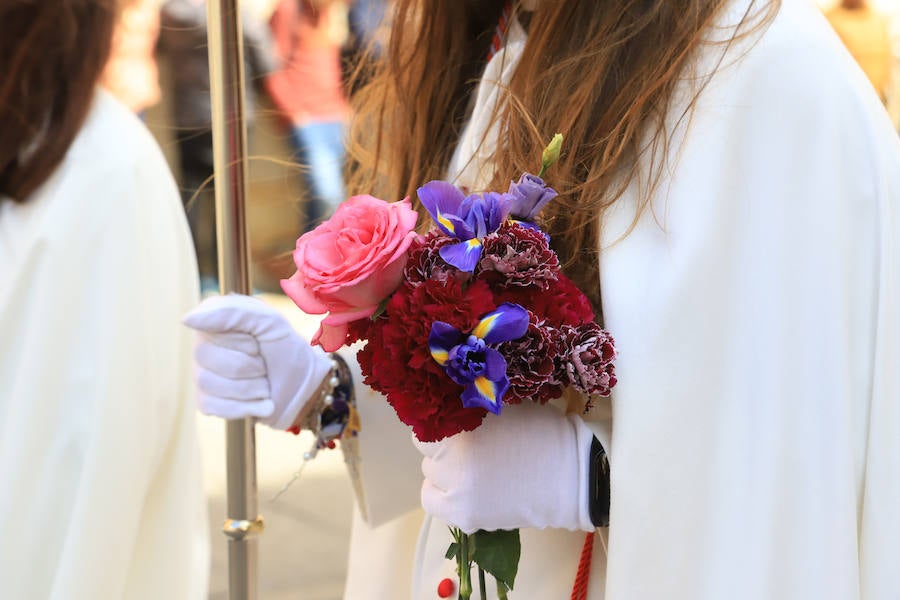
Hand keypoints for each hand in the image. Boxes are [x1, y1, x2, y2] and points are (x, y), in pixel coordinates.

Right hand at [183, 294, 332, 429]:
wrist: (304, 387)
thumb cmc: (286, 349)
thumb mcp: (269, 322)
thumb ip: (232, 312)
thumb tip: (186, 319)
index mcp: (215, 319)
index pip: (212, 331)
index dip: (244, 342)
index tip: (260, 343)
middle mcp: (203, 344)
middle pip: (208, 358)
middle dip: (249, 366)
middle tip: (264, 365)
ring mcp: (202, 374)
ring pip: (209, 383)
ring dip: (250, 388)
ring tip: (265, 384)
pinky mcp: (207, 401)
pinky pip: (213, 406)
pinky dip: (245, 407)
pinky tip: (260, 402)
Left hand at [415, 402, 595, 533]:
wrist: (572, 476)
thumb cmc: (541, 432)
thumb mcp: (503, 406)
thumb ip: (470, 407)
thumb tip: (443, 402)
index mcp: (462, 429)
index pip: (426, 425)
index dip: (440, 423)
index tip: (454, 425)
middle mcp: (453, 461)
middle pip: (427, 452)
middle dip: (444, 448)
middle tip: (470, 447)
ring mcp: (457, 492)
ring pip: (430, 475)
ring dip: (445, 471)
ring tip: (474, 468)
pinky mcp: (464, 515)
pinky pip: (434, 502)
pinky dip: (443, 495)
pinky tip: (463, 488)